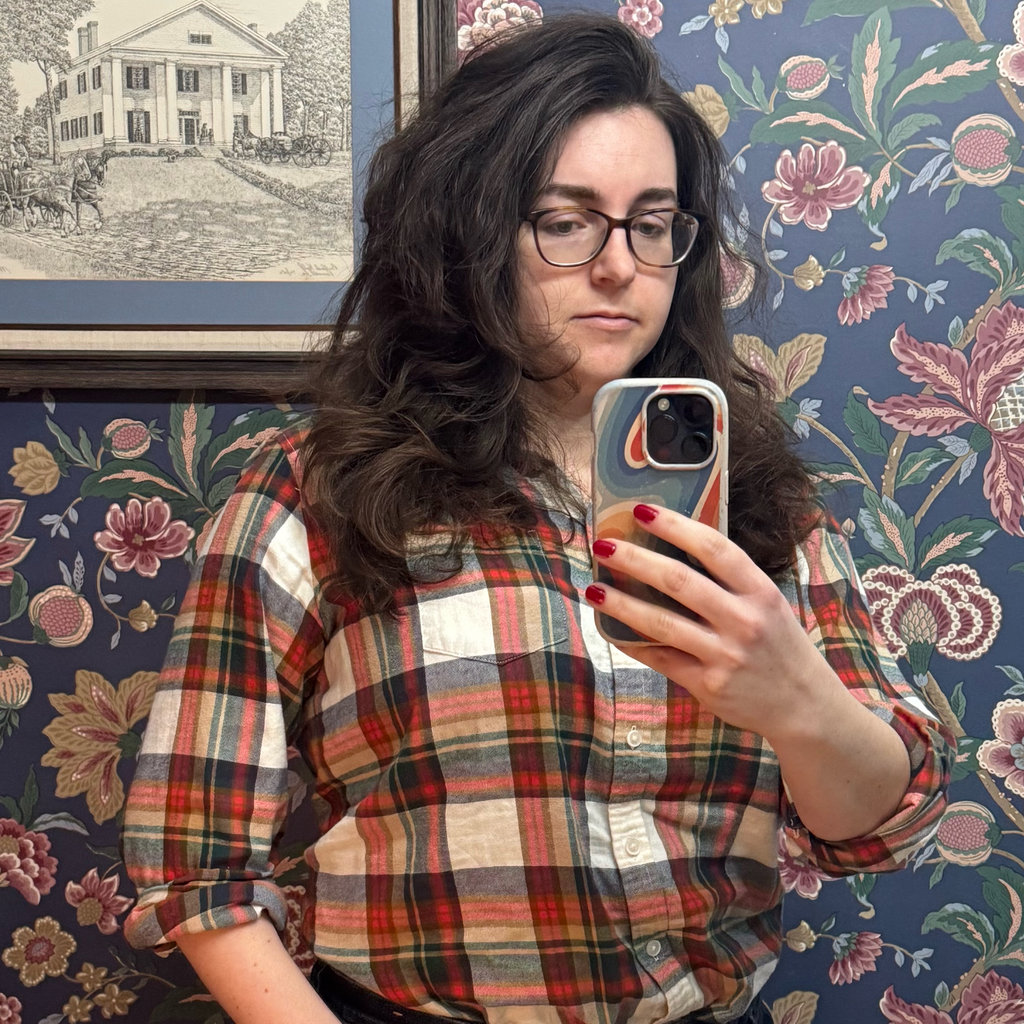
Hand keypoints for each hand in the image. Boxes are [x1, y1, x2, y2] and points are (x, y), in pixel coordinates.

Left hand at [586, 503, 831, 741]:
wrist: (805, 706)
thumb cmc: (780, 646)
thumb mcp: (768, 604)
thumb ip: (730, 582)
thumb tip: (671, 550)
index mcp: (760, 591)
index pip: (714, 548)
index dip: (675, 526)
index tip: (641, 510)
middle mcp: (743, 620)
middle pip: (679, 581)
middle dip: (635, 560)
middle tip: (603, 545)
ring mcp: (725, 654)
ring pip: (661, 623)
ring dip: (621, 604)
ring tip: (592, 589)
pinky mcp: (709, 684)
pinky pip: (661, 658)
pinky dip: (632, 643)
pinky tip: (610, 630)